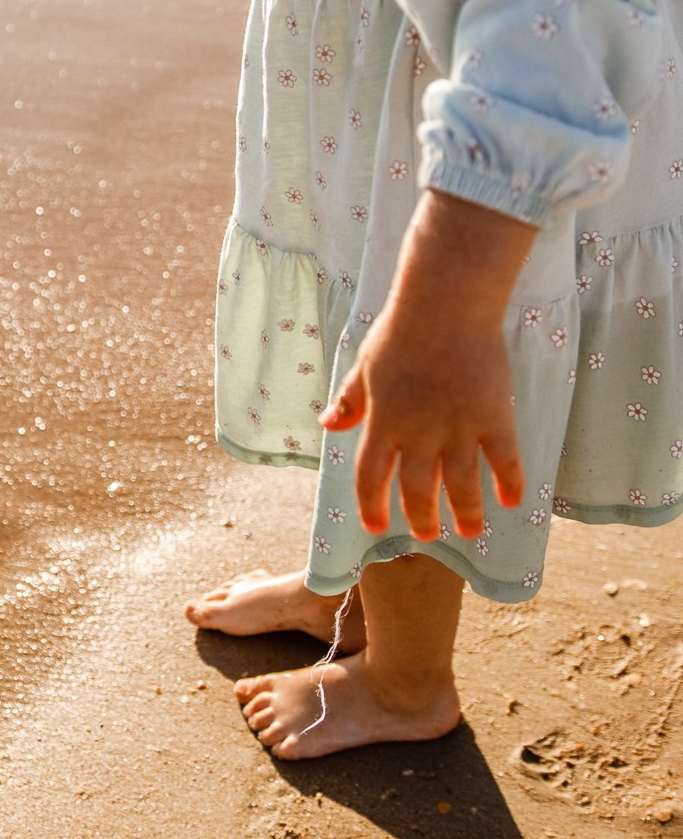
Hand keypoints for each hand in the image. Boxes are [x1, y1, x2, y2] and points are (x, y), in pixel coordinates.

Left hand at [321, 190, 532, 540]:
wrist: (446, 302)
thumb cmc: (400, 330)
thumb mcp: (364, 366)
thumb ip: (349, 400)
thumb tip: (328, 425)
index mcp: (383, 422)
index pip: (370, 477)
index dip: (372, 505)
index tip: (376, 527)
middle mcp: (418, 434)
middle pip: (416, 489)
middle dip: (421, 517)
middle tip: (427, 536)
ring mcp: (458, 428)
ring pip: (461, 485)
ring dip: (465, 512)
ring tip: (470, 532)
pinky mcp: (494, 417)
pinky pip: (504, 460)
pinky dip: (509, 483)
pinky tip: (510, 501)